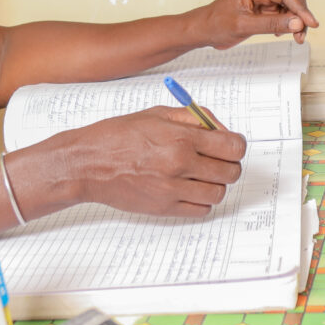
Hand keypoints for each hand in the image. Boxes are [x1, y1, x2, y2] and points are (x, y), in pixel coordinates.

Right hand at [43, 106, 248, 217]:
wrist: (88, 163)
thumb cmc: (118, 136)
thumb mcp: (158, 114)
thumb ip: (194, 119)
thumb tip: (221, 130)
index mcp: (181, 137)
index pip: (234, 147)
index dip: (236, 146)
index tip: (230, 145)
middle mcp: (179, 164)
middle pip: (231, 172)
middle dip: (228, 164)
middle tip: (216, 160)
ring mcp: (172, 189)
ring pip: (219, 193)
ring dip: (215, 184)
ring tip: (200, 175)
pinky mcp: (164, 208)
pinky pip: (202, 210)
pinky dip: (201, 201)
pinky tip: (189, 189)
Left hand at [194, 0, 318, 45]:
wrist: (203, 31)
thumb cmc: (216, 24)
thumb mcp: (244, 26)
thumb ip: (271, 24)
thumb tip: (297, 23)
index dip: (301, 9)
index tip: (312, 23)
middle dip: (300, 16)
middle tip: (301, 36)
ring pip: (290, 8)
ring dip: (296, 23)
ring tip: (296, 39)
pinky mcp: (264, 11)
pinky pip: (283, 16)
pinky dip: (288, 25)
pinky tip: (281, 35)